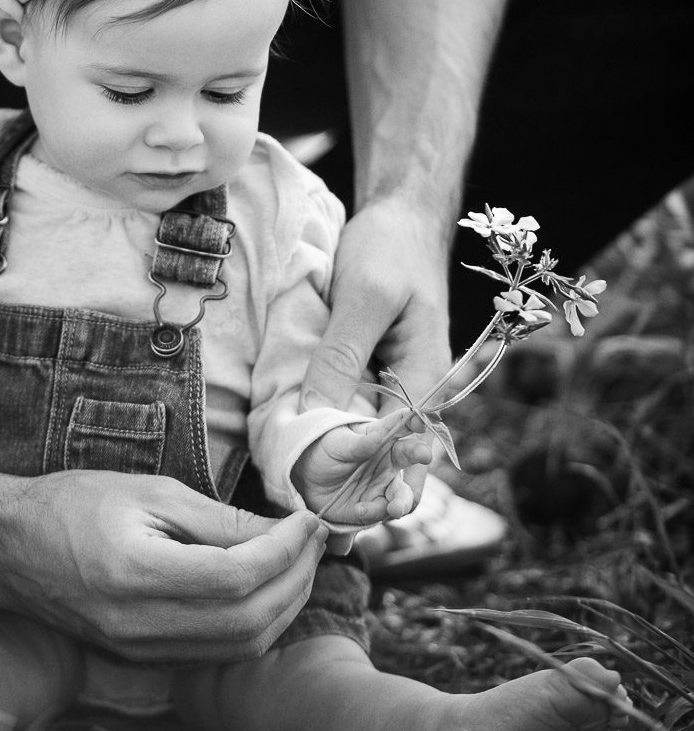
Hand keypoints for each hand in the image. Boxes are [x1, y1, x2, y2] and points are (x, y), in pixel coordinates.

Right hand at [0, 468, 329, 663]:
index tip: (308, 519)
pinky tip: (265, 587)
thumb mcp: (149, 491)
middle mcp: (140, 625)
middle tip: (314, 538)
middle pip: (247, 622)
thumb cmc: (73, 504)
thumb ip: (217, 519)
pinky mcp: (141, 656)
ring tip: (298, 560)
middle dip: (295, 579)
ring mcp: (140, 649)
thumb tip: (281, 531)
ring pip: (237, 647)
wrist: (7, 546)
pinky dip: (253, 625)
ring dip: (282, 606)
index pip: (238, 577)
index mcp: (138, 575)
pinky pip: (215, 654)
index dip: (285, 550)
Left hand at [292, 413, 433, 525]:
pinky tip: (359, 510)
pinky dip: (374, 513)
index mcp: (382, 437)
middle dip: (419, 455)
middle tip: (425, 456)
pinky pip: (381, 512)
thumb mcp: (338, 442)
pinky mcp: (374, 506)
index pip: (402, 426)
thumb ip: (360, 443)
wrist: (307, 479)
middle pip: (410, 459)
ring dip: (401, 502)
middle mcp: (389, 461)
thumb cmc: (326, 450)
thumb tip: (378, 436)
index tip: (420, 421)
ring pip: (402, 495)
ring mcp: (383, 485)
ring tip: (393, 509)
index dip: (414, 421)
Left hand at [299, 196, 453, 485]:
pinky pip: (356, 410)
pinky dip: (334, 430)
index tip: (327, 494)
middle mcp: (416, 390)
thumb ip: (342, 355)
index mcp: (425, 377)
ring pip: (370, 437)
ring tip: (306, 498)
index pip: (399, 446)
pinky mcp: (374, 372)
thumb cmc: (389, 249)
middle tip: (315, 513)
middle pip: (389, 454)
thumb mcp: (364, 297)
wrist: (401, 217)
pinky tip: (304, 450)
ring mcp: (395, 382)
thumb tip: (315, 414)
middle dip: (355, 485)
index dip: (366, 475)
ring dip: (342, 464)